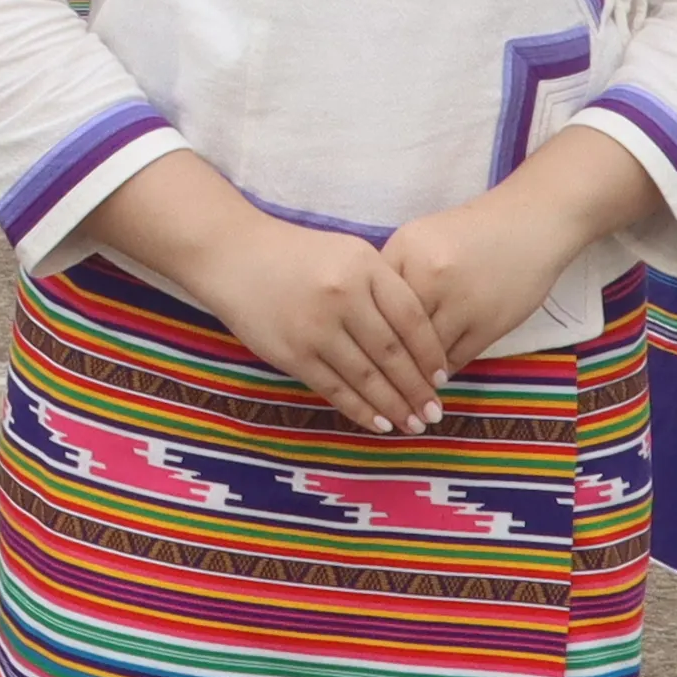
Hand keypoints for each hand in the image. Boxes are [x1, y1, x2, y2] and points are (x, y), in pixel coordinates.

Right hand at [175, 206, 459, 433]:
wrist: (234, 255)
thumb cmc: (296, 254)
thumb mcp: (347, 252)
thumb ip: (381, 285)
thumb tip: (420, 339)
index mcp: (364, 266)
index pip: (411, 318)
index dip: (430, 352)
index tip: (443, 377)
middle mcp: (343, 296)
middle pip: (392, 352)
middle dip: (417, 388)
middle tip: (434, 412)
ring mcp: (316, 327)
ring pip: (366, 376)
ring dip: (393, 405)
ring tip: (413, 424)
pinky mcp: (292, 353)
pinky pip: (334, 388)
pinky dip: (360, 409)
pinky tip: (379, 423)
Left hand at [380, 181, 595, 381]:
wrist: (531, 225)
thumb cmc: (469, 234)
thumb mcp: (420, 240)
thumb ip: (393, 274)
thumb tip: (366, 320)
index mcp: (405, 250)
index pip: (371, 301)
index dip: (363, 330)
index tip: (356, 352)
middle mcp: (429, 275)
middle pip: (395, 331)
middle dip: (386, 361)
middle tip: (376, 385)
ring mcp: (461, 301)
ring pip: (424, 352)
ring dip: (415, 375)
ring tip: (403, 391)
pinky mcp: (488, 324)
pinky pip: (454, 359)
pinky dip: (441, 371)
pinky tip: (432, 377)